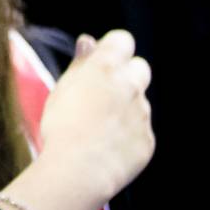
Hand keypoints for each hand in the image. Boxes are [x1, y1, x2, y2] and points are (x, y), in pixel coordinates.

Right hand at [38, 30, 155, 202]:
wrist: (77, 169)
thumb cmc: (62, 126)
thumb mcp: (62, 88)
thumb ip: (81, 63)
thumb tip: (88, 42)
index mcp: (106, 67)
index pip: (122, 40)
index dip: (111, 49)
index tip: (98, 62)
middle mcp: (131, 86)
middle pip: (140, 67)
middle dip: (126, 76)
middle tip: (102, 93)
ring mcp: (143, 114)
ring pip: (139, 102)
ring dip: (125, 108)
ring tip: (97, 128)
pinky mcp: (148, 140)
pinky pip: (140, 131)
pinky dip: (127, 135)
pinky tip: (106, 147)